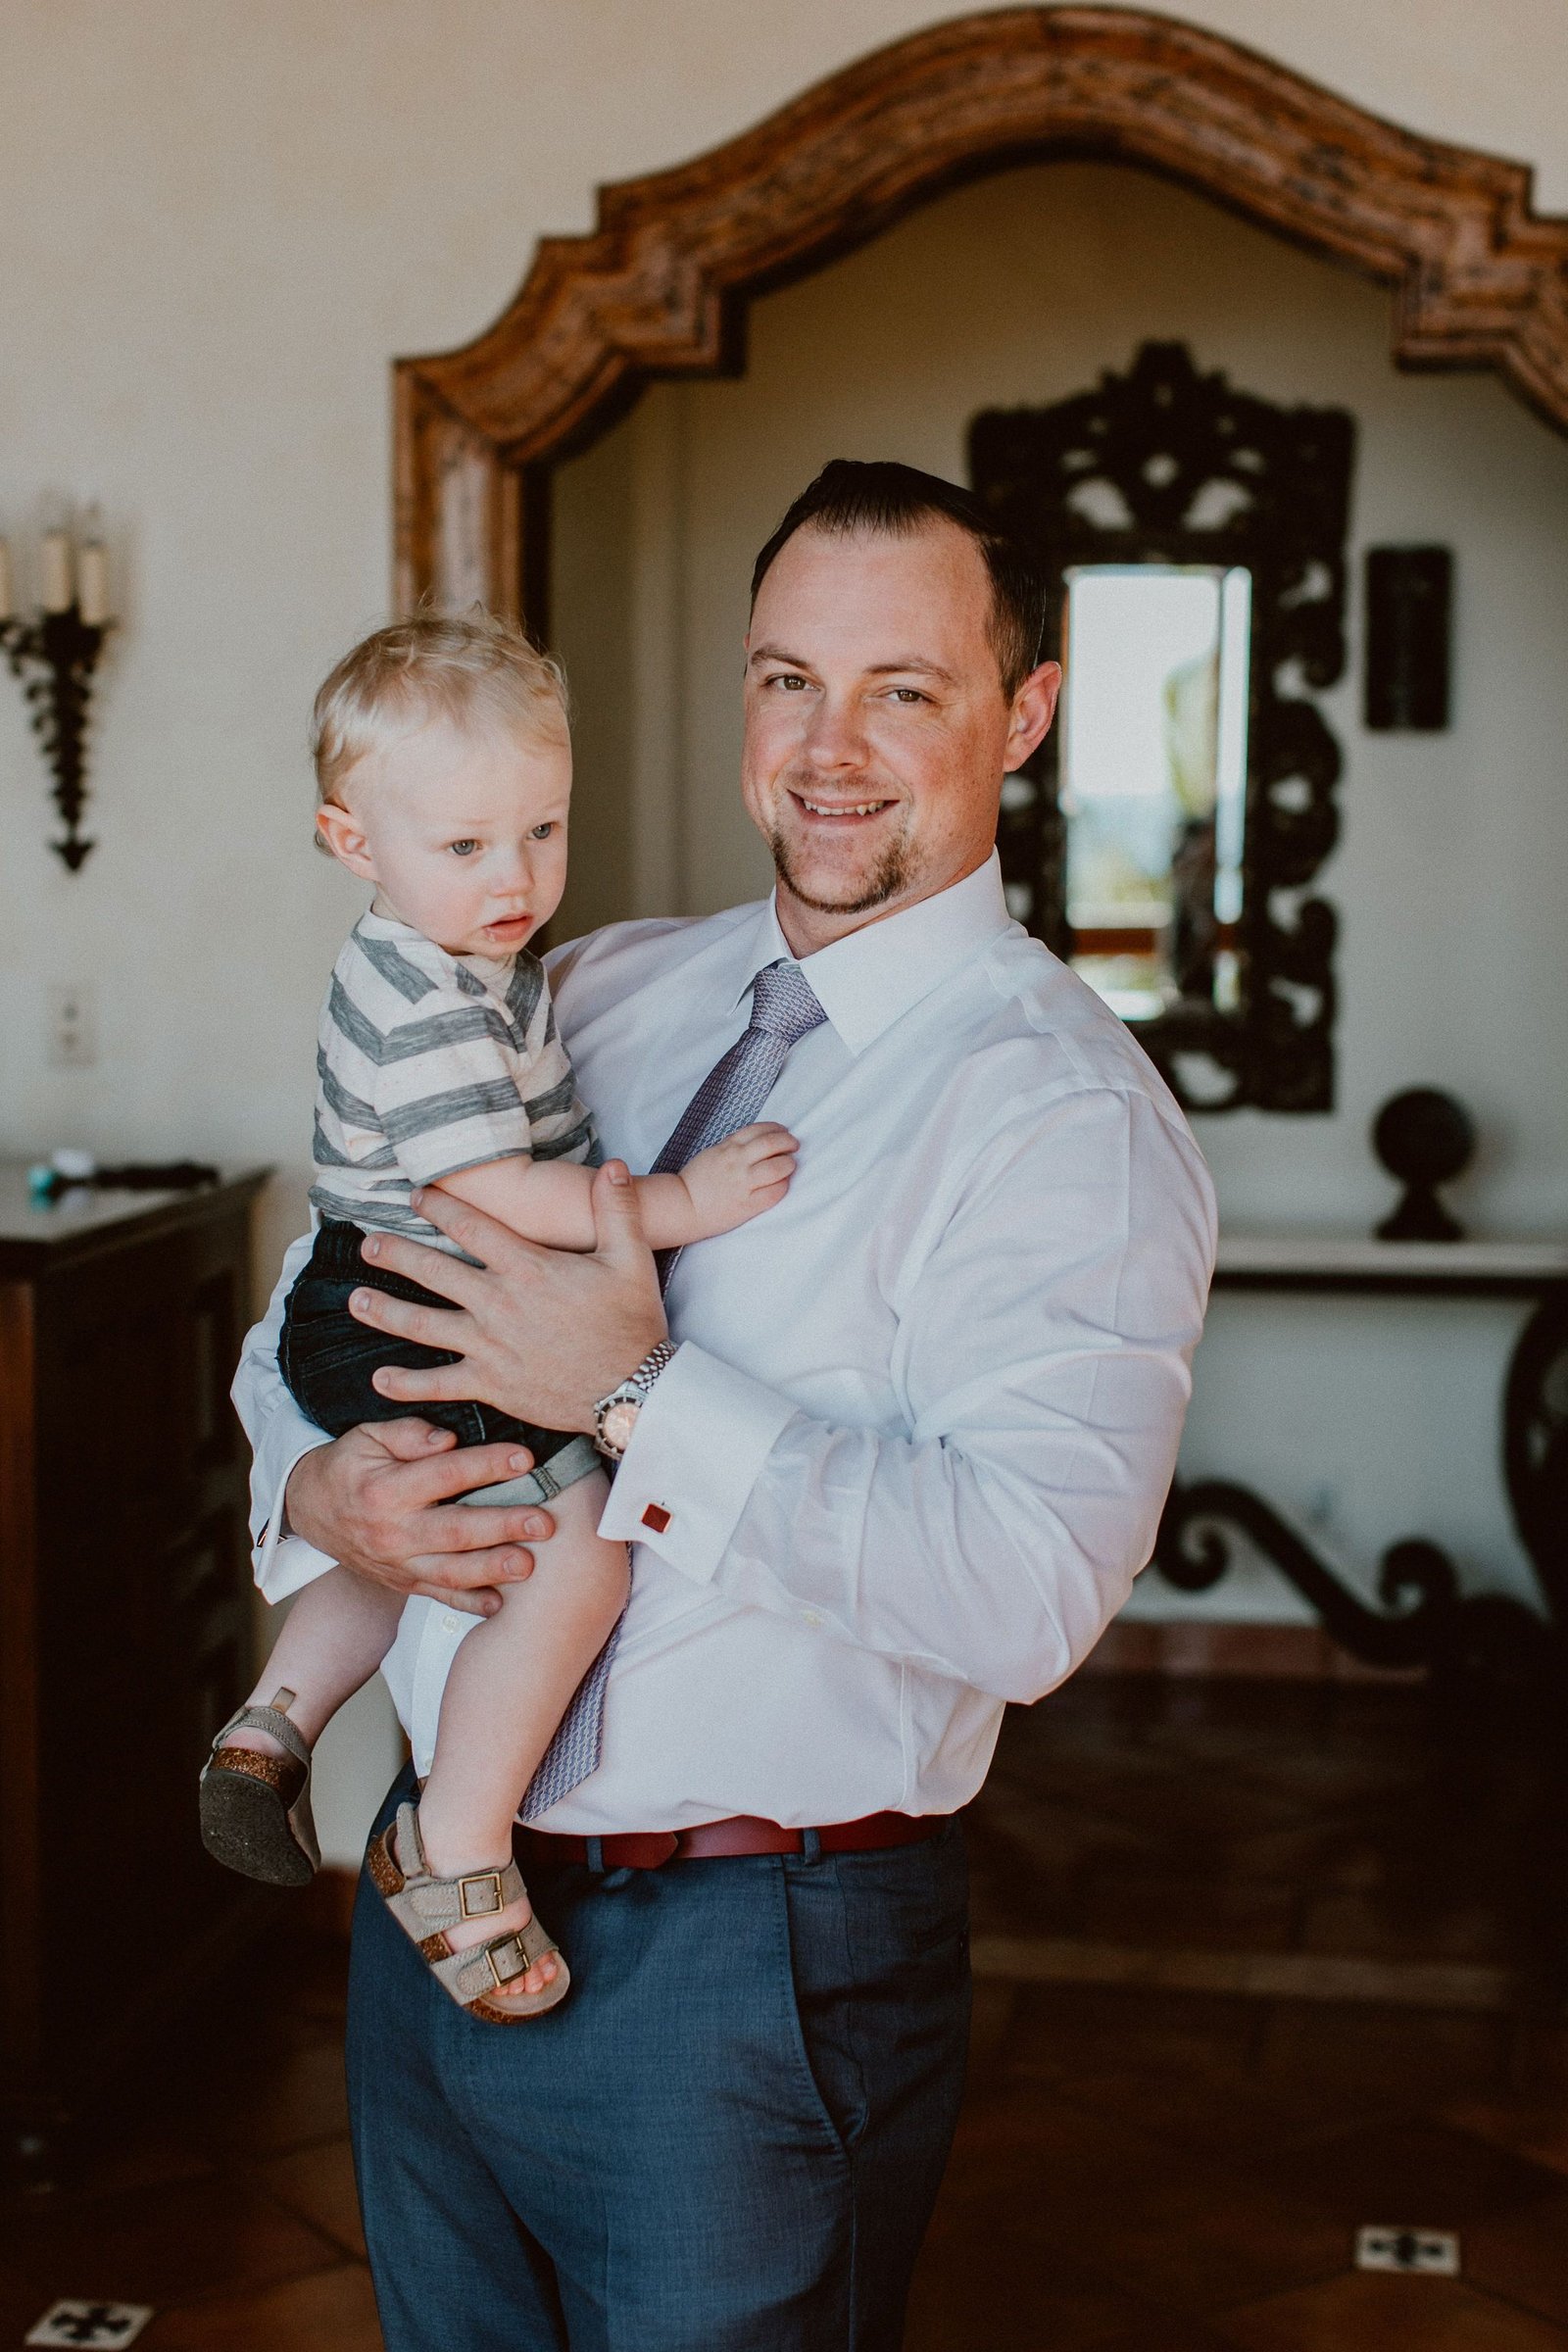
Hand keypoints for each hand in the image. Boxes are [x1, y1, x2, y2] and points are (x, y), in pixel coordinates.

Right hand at [284, 1418, 555, 1617]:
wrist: (311, 1510)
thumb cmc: (350, 1466)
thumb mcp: (368, 1437)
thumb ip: (409, 1434)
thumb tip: (447, 1439)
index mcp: (385, 1490)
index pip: (444, 1475)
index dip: (486, 1465)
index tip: (525, 1459)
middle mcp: (392, 1532)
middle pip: (454, 1531)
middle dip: (502, 1527)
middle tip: (542, 1522)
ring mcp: (398, 1564)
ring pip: (449, 1572)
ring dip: (492, 1570)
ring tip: (528, 1565)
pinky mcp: (403, 1583)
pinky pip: (438, 1596)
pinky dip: (469, 1604)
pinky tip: (499, 1603)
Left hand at [347, 1161, 667, 1433]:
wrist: (633, 1390)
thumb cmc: (632, 1325)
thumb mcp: (632, 1260)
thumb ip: (618, 1210)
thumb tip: (613, 1166)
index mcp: (527, 1268)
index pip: (472, 1228)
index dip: (440, 1208)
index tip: (417, 1196)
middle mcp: (498, 1304)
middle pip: (434, 1272)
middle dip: (396, 1255)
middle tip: (366, 1243)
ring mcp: (489, 1346)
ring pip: (424, 1325)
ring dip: (386, 1311)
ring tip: (356, 1300)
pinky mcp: (491, 1385)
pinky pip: (439, 1383)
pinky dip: (407, 1384)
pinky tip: (380, 1379)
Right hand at [678, 1121, 797, 1238]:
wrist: (683, 1207)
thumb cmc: (697, 1181)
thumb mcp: (712, 1153)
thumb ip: (733, 1145)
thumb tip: (758, 1140)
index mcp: (728, 1147)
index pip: (760, 1129)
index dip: (777, 1129)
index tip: (784, 1133)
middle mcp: (737, 1161)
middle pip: (773, 1144)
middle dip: (789, 1142)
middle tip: (794, 1146)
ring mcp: (743, 1183)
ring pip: (778, 1167)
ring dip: (789, 1164)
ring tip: (789, 1165)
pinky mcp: (747, 1204)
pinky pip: (774, 1193)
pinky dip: (783, 1186)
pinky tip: (782, 1184)